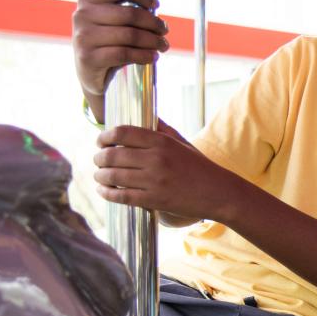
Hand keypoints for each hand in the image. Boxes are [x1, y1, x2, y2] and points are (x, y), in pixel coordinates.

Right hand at [73, 0, 169, 100]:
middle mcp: (82, 14)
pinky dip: (144, 55)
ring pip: (129, 35)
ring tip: (163, 46)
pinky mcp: (88, 58)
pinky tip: (153, 57)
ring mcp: (83, 37)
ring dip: (153, 41)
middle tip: (165, 30)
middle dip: (154, 23)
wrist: (91, 71)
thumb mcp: (120, 17)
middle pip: (129, 13)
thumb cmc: (110, 38)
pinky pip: (123, 54)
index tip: (156, 5)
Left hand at [93, 124, 236, 220]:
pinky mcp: (154, 200)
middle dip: (99, 158)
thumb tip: (145, 115)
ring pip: (113, 176)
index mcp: (162, 142)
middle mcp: (156, 159)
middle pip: (113, 155)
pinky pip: (122, 196)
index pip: (122, 133)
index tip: (100, 141)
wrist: (219, 193)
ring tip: (99, 176)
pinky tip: (103, 191)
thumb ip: (162, 129)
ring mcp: (154, 180)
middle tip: (98, 160)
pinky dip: (107, 193)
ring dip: (100, 176)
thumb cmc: (200, 167)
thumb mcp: (183, 143)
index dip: (105, 136)